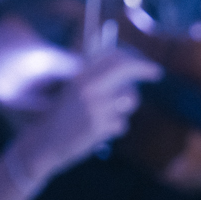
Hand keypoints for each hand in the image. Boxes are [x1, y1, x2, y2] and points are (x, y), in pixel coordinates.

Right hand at [5, 47, 161, 186]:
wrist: (43, 143)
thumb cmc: (61, 116)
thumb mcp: (73, 90)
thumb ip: (96, 77)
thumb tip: (128, 66)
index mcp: (80, 75)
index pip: (113, 56)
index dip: (133, 57)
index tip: (145, 63)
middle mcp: (88, 87)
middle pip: (127, 69)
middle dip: (145, 69)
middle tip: (157, 73)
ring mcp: (95, 106)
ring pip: (130, 99)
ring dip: (126, 106)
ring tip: (107, 114)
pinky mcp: (100, 126)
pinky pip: (122, 123)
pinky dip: (114, 127)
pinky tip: (96, 131)